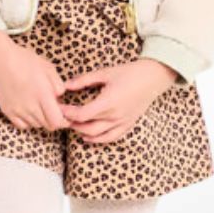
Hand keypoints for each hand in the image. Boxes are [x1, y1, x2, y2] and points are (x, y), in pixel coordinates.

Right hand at [0, 32, 71, 131]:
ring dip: (42, 120)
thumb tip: (59, 98)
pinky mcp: (7, 111)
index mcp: (42, 95)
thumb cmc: (24, 59)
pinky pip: (22, 125)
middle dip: (54, 120)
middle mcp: (30, 106)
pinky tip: (30, 111)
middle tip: (54, 110)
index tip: (66, 116)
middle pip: (47, 125)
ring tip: (41, 107)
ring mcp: (17, 110)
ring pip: (36, 125)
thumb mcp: (48, 67)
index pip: (57, 121)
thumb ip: (58, 85)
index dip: (64, 121)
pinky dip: (29, 121)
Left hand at [59, 59, 177, 143]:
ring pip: (98, 134)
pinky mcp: (128, 124)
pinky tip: (88, 137)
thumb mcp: (105, 73)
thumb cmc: (129, 72)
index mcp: (108, 101)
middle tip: (62, 117)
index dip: (69, 113)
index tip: (60, 108)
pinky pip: (111, 137)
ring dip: (82, 132)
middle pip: (87, 126)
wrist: (153, 78)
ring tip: (72, 125)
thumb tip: (66, 85)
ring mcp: (122, 122)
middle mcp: (115, 115)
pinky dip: (98, 140)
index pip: (83, 114)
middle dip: (72, 123)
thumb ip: (84, 80)